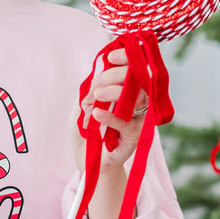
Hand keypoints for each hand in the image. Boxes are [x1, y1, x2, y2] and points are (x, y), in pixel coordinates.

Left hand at [69, 48, 147, 171]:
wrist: (88, 160)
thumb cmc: (87, 131)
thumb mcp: (81, 105)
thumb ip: (90, 88)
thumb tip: (99, 68)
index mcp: (124, 90)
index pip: (132, 67)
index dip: (125, 58)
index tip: (111, 58)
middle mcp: (136, 100)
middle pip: (136, 78)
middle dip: (114, 76)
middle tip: (96, 87)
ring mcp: (138, 117)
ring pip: (137, 97)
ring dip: (115, 92)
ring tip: (97, 98)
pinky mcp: (135, 135)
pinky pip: (127, 122)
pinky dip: (111, 117)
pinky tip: (97, 114)